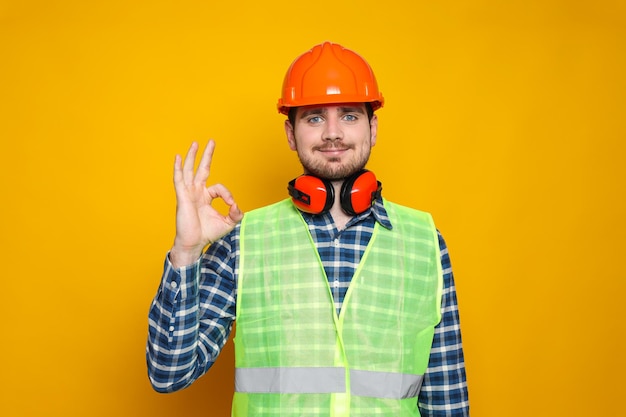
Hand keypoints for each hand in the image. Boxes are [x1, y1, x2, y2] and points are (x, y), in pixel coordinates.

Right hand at [169, 140, 242, 267]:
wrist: (193, 243)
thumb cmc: (207, 233)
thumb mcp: (228, 223)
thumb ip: (236, 213)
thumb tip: (237, 205)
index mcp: (206, 197)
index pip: (219, 188)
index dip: (227, 194)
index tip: (232, 205)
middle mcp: (196, 192)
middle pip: (202, 169)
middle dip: (207, 155)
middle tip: (211, 141)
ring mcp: (188, 193)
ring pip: (190, 170)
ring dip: (192, 156)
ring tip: (195, 143)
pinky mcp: (182, 196)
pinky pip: (179, 179)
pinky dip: (177, 168)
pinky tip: (177, 157)